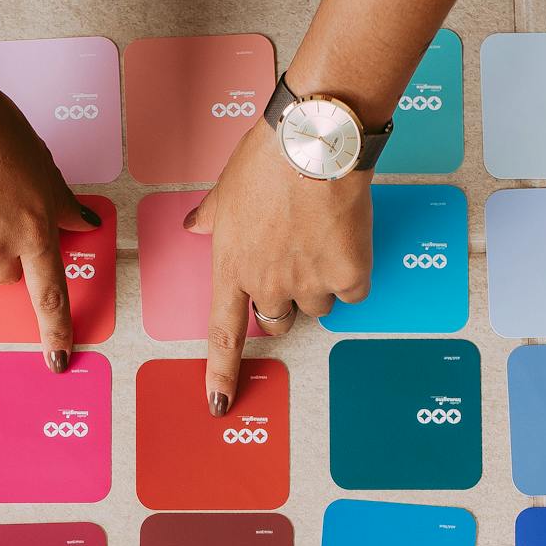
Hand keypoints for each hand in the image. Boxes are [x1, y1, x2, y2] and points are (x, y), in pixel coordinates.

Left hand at [186, 124, 371, 413]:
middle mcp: (268, 284)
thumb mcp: (225, 188)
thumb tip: (194, 226)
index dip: (221, 373)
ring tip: (319, 236)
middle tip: (292, 261)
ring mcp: (308, 283)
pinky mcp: (347, 274)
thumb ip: (209, 217)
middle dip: (283, 302)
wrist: (315, 141)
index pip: (223, 334)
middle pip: (277, 321)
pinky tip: (345, 237)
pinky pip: (351, 290)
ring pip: (318, 306)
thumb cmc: (267, 158)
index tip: (218, 404)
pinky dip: (350, 272)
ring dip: (319, 284)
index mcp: (231, 267)